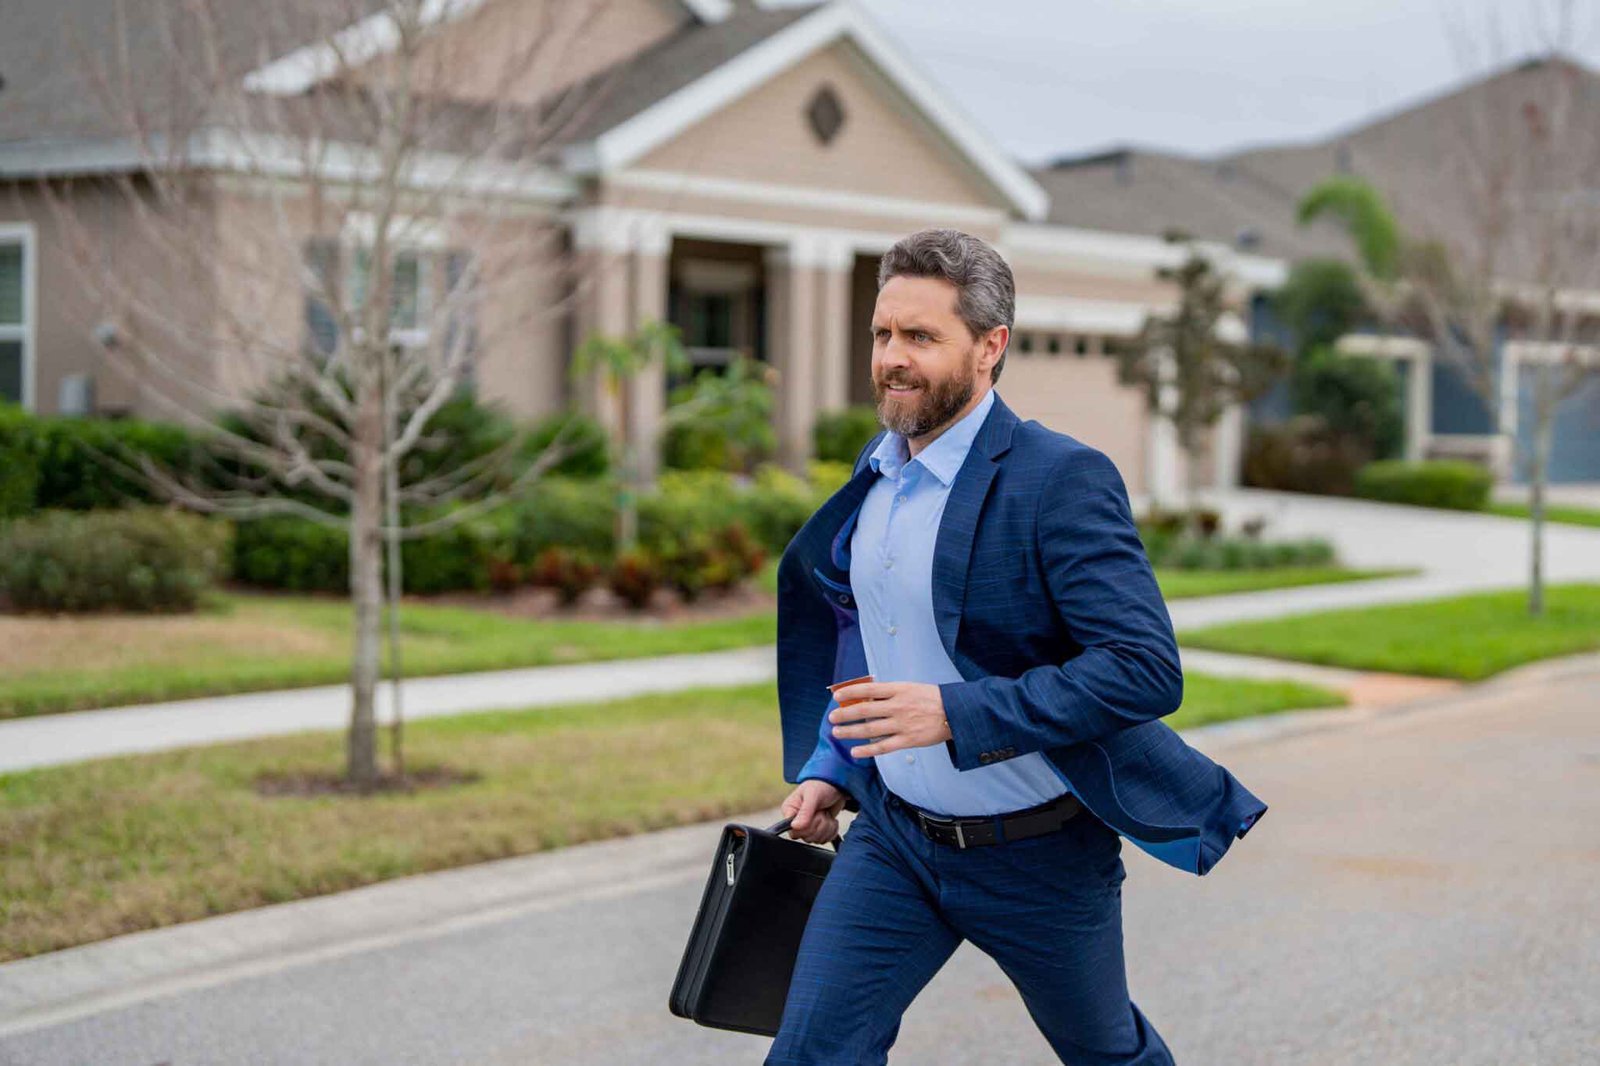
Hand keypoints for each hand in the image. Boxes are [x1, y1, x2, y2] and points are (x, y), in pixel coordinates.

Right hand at [781, 779, 846, 843]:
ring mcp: (807, 827)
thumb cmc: (821, 785)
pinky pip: (824, 840)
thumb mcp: (813, 795)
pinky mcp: (818, 830)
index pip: (794, 831)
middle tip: (822, 811)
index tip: (815, 814)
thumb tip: (795, 827)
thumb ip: (805, 812)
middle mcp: (796, 820)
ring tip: (826, 813)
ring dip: (826, 827)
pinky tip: (831, 819)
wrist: (836, 785)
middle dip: (819, 825)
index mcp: (790, 811)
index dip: (807, 827)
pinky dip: (832, 830)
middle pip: (806, 837)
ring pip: (816, 839)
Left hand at [828, 681, 951, 758]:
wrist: (955, 713)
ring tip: (837, 733)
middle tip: (832, 718)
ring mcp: (902, 724)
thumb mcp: (910, 688)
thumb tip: (865, 697)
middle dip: (845, 714)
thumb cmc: (931, 698)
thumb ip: (889, 693)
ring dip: (850, 731)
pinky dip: (867, 750)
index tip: (836, 695)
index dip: (850, 692)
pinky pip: (883, 746)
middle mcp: (898, 706)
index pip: (868, 689)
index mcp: (898, 689)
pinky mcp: (908, 740)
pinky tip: (855, 752)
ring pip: (870, 729)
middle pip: (864, 710)